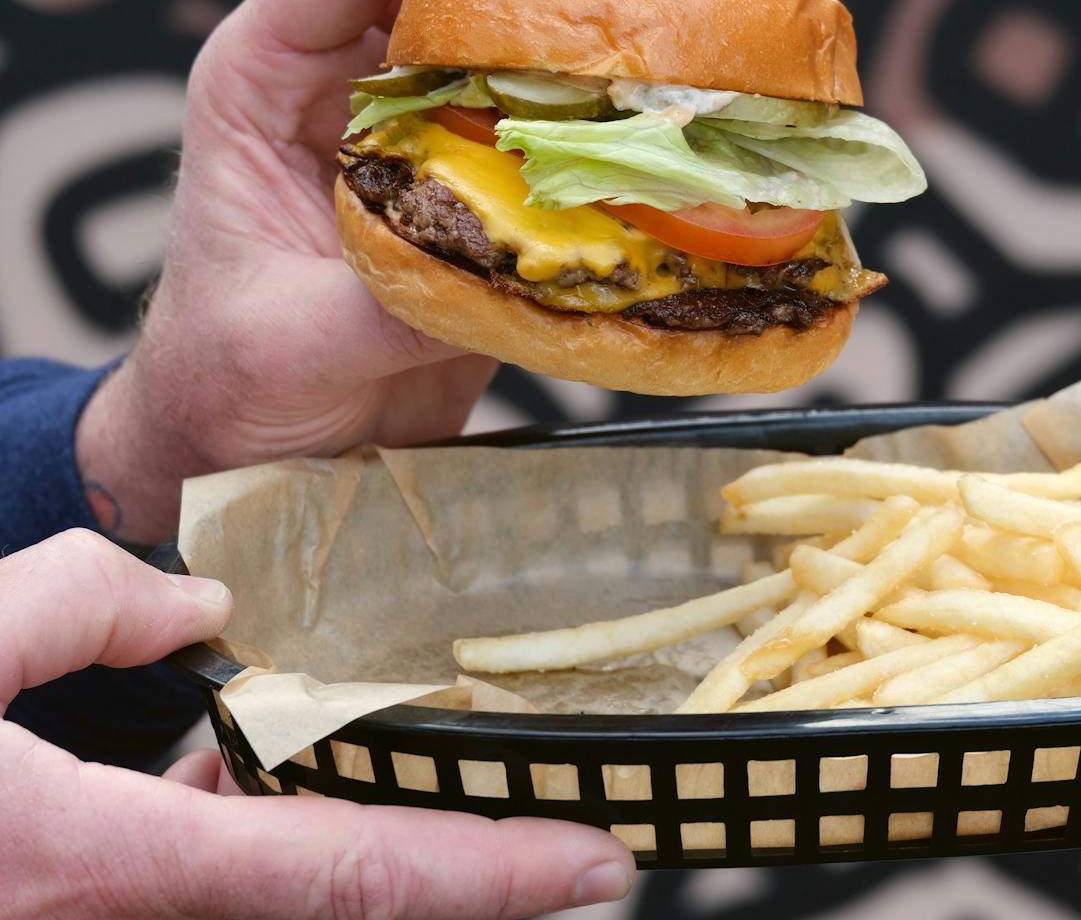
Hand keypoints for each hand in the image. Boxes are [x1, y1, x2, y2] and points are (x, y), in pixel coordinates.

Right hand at [0, 530, 633, 918]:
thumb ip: (67, 611)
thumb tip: (190, 608)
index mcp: (86, 862)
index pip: (340, 874)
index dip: (487, 872)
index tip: (600, 865)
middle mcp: (99, 919)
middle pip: (319, 901)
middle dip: (436, 867)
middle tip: (542, 827)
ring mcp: (82, 919)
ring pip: (250, 892)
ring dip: (320, 838)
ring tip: (380, 763)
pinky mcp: (63, 903)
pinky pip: (182, 882)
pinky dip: (223, 833)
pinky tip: (212, 772)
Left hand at [77, 0, 771, 544]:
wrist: (273, 426)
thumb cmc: (238, 372)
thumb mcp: (292, 342)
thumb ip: (385, 299)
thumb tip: (510, 263)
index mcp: (272, 73)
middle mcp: (357, 60)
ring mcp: (435, 99)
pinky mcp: (498, 149)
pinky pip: (574, 77)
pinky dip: (643, 54)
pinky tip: (715, 43)